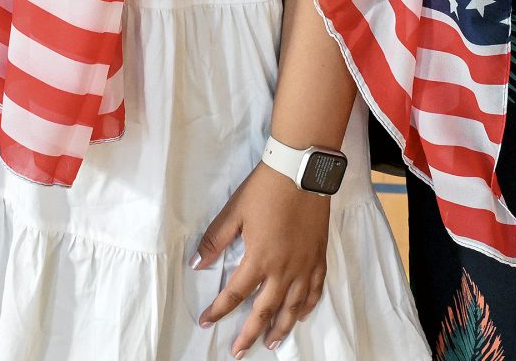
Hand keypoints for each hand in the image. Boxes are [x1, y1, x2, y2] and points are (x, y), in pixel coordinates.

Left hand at [193, 164, 329, 356]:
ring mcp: (304, 266)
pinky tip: (300, 315)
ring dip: (281, 328)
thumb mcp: (234, 212)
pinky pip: (314, 291)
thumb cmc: (265, 190)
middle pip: (264, 310)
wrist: (302, 172)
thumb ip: (215, 240)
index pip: (234, 294)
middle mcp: (283, 269)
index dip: (218, 310)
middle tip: (239, 351)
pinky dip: (307, 307)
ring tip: (271, 343)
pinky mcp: (319, 258)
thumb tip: (197, 264)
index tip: (206, 323)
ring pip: (292, 307)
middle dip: (250, 333)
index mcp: (259, 258)